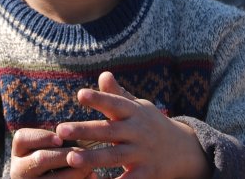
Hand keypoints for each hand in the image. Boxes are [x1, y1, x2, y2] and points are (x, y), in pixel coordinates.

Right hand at [10, 128, 97, 178]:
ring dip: (74, 173)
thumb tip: (77, 133)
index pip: (23, 138)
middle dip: (65, 155)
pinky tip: (92, 177)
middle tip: (86, 152)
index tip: (60, 138)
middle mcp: (19, 169)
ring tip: (91, 166)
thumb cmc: (55, 157)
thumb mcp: (49, 146)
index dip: (41, 137)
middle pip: (40, 159)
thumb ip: (60, 138)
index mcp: (20, 151)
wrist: (44, 178)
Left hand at [55, 72, 210, 178]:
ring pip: (115, 156)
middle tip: (60, 129)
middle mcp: (138, 131)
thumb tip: (103, 74)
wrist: (184, 149)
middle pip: (109, 130)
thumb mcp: (138, 107)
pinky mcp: (147, 173)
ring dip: (92, 158)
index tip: (80, 94)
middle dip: (85, 130)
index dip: (99, 98)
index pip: (115, 103)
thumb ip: (118, 95)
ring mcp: (143, 153)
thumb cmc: (150, 124)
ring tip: (70, 158)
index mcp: (133, 112)